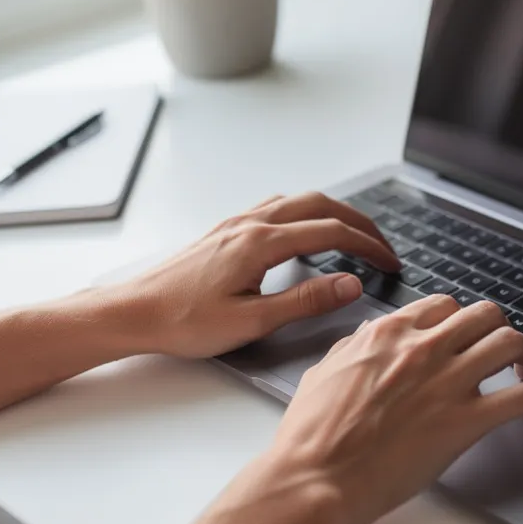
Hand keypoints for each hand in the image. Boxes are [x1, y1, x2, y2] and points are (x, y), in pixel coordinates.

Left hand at [114, 192, 401, 358]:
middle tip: (383, 245)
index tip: (391, 263)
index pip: (332, 232)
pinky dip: (305, 213)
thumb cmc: (182, 321)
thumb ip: (305, 301)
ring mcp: (236, 223)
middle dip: (359, 222)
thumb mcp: (251, 321)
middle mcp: (250, 224)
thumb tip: (350, 284)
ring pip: (298, 201)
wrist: (131, 312)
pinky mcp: (224, 231)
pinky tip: (305, 233)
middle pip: (320, 205)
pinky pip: (276, 208)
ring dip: (333, 212)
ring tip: (354, 236)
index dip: (369, 246)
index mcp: (261, 243)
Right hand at [265, 297, 522, 523]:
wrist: (314, 478)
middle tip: (502, 349)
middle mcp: (423, 348)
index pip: (441, 306)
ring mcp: (447, 383)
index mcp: (388, 335)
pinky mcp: (466, 422)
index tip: (465, 335)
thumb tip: (366, 341)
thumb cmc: (310, 437)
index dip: (458, 320)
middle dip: (498, 327)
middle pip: (483, 314)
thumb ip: (352, 350)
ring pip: (509, 342)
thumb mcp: (323, 373)